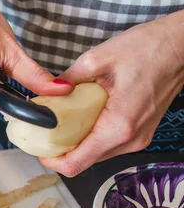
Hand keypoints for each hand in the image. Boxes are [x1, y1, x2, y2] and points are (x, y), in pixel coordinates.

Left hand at [41, 11, 183, 176]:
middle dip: (59, 150)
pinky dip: (90, 136)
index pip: (76, 163)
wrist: (182, 44)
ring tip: (60, 121)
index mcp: (118, 126)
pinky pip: (107, 143)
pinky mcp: (140, 132)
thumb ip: (67, 81)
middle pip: (83, 161)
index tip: (37, 147)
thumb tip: (45, 93)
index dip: (52, 161)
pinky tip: (81, 117)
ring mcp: (137, 138)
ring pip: (95, 153)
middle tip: (43, 130)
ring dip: (75, 142)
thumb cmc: (148, 48)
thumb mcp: (97, 59)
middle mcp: (129, 140)